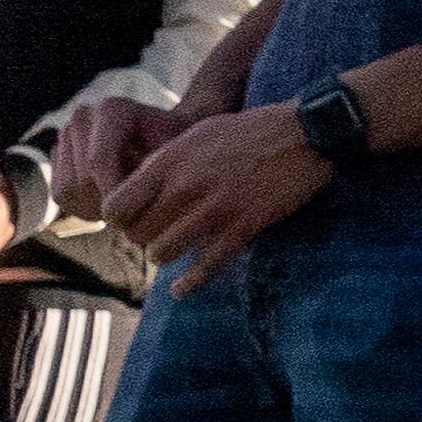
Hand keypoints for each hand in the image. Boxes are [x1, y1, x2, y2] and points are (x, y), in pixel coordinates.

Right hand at [46, 94, 180, 222]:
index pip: (98, 161)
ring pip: (67, 191)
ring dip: (95, 210)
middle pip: (82, 179)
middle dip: (108, 205)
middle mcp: (83, 116)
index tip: (136, 214)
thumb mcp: (177, 157)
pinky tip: (110, 207)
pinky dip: (83, 208)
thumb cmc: (177, 149)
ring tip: (125, 211)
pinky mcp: (58, 155)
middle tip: (135, 216)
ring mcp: (66, 134)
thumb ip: (155, 173)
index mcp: (112, 110)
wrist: (166, 139)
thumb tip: (131, 196)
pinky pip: (60, 195)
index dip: (114, 193)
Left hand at [99, 98, 334, 290]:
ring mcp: (213, 209)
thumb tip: (140, 186)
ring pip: (162, 253)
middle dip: (143, 238)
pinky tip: (181, 289)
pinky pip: (205, 267)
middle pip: (137, 233)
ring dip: (165, 256)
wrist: (304, 134)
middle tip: (155, 235)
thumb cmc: (250, 131)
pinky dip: (189, 284)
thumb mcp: (198, 134)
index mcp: (170, 161)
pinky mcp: (242, 227)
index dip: (119, 218)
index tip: (132, 218)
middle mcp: (185, 186)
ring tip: (174, 249)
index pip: (117, 206)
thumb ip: (167, 161)